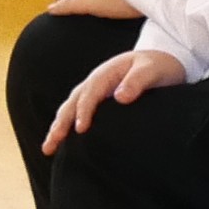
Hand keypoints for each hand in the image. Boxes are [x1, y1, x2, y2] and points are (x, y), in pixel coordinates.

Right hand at [44, 45, 186, 148]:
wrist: (161, 60)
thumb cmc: (158, 66)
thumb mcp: (151, 70)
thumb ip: (137, 82)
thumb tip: (119, 97)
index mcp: (106, 73)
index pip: (90, 93)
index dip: (84, 110)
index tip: (80, 129)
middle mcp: (95, 82)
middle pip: (72, 102)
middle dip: (60, 123)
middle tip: (52, 144)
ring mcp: (94, 91)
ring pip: (70, 109)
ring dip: (58, 127)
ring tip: (48, 148)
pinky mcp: (98, 101)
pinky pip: (77, 113)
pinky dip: (67, 127)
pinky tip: (62, 143)